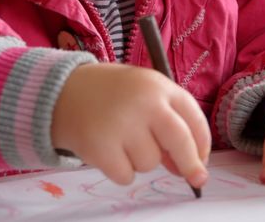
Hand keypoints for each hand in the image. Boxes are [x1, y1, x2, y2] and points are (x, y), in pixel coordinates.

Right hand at [51, 63, 210, 188]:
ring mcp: (121, 125)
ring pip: (150, 163)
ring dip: (140, 161)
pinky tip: (108, 151)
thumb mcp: (142, 94)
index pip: (193, 118)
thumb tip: (186, 167)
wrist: (61, 92)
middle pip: (180, 142)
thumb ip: (166, 122)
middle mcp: (143, 102)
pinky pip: (126, 176)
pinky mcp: (101, 147)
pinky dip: (120, 171)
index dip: (202, 144)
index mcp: (157, 85)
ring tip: (121, 140)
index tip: (202, 160)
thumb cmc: (110, 95)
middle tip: (197, 180)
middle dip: (191, 165)